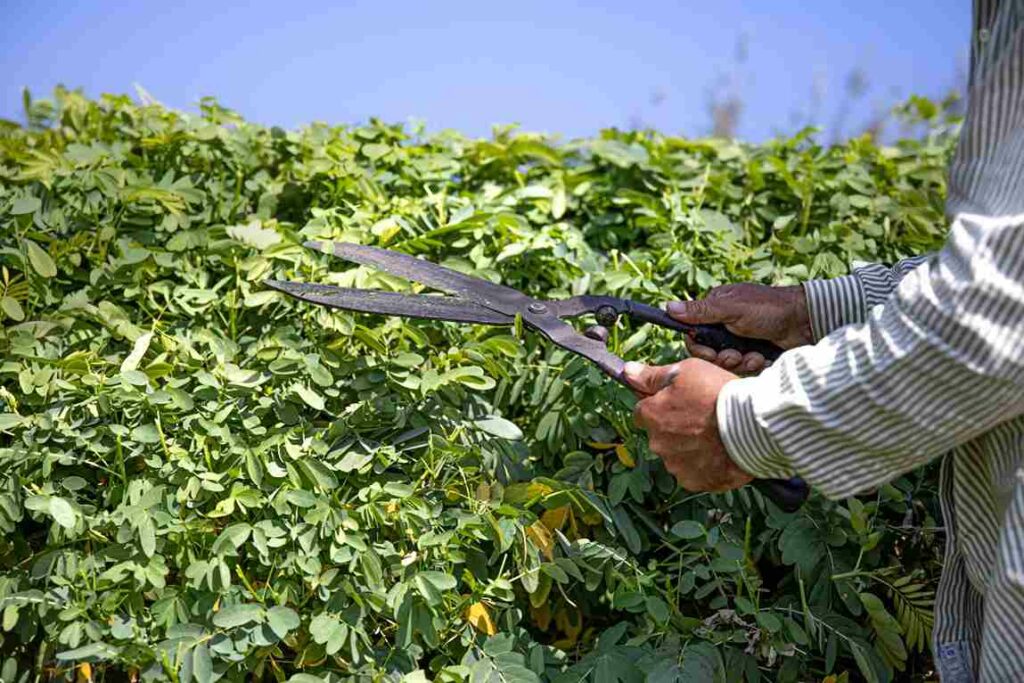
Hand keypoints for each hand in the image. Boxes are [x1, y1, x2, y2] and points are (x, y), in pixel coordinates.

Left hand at [623, 358, 752, 491]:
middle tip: (702, 417)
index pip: (642, 412)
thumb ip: (653, 376)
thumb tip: (628, 372)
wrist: (753, 425)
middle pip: (660, 435)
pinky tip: (720, 452)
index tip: (678, 403)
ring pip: (677, 455)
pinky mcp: (695, 482)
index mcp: (651, 416)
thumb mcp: (685, 372)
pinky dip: (704, 465)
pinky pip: (694, 473)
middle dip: (674, 428)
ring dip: (689, 447)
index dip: (659, 405)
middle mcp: (657, 443)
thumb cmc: (718, 393)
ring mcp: (676, 466)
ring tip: (715, 435)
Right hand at [668, 284, 812, 372]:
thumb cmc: (769, 309)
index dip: (700, 347)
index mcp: (716, 310)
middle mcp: (725, 326)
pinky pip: (743, 368)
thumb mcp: (732, 308)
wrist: (806, 323)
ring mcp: (740, 341)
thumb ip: (701, 311)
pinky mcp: (753, 354)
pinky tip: (763, 357)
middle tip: (737, 355)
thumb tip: (667, 308)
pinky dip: (752, 365)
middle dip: (722, 357)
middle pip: (708, 353)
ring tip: (754, 355)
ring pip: (726, 363)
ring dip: (739, 362)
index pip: (694, 334)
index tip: (711, 352)